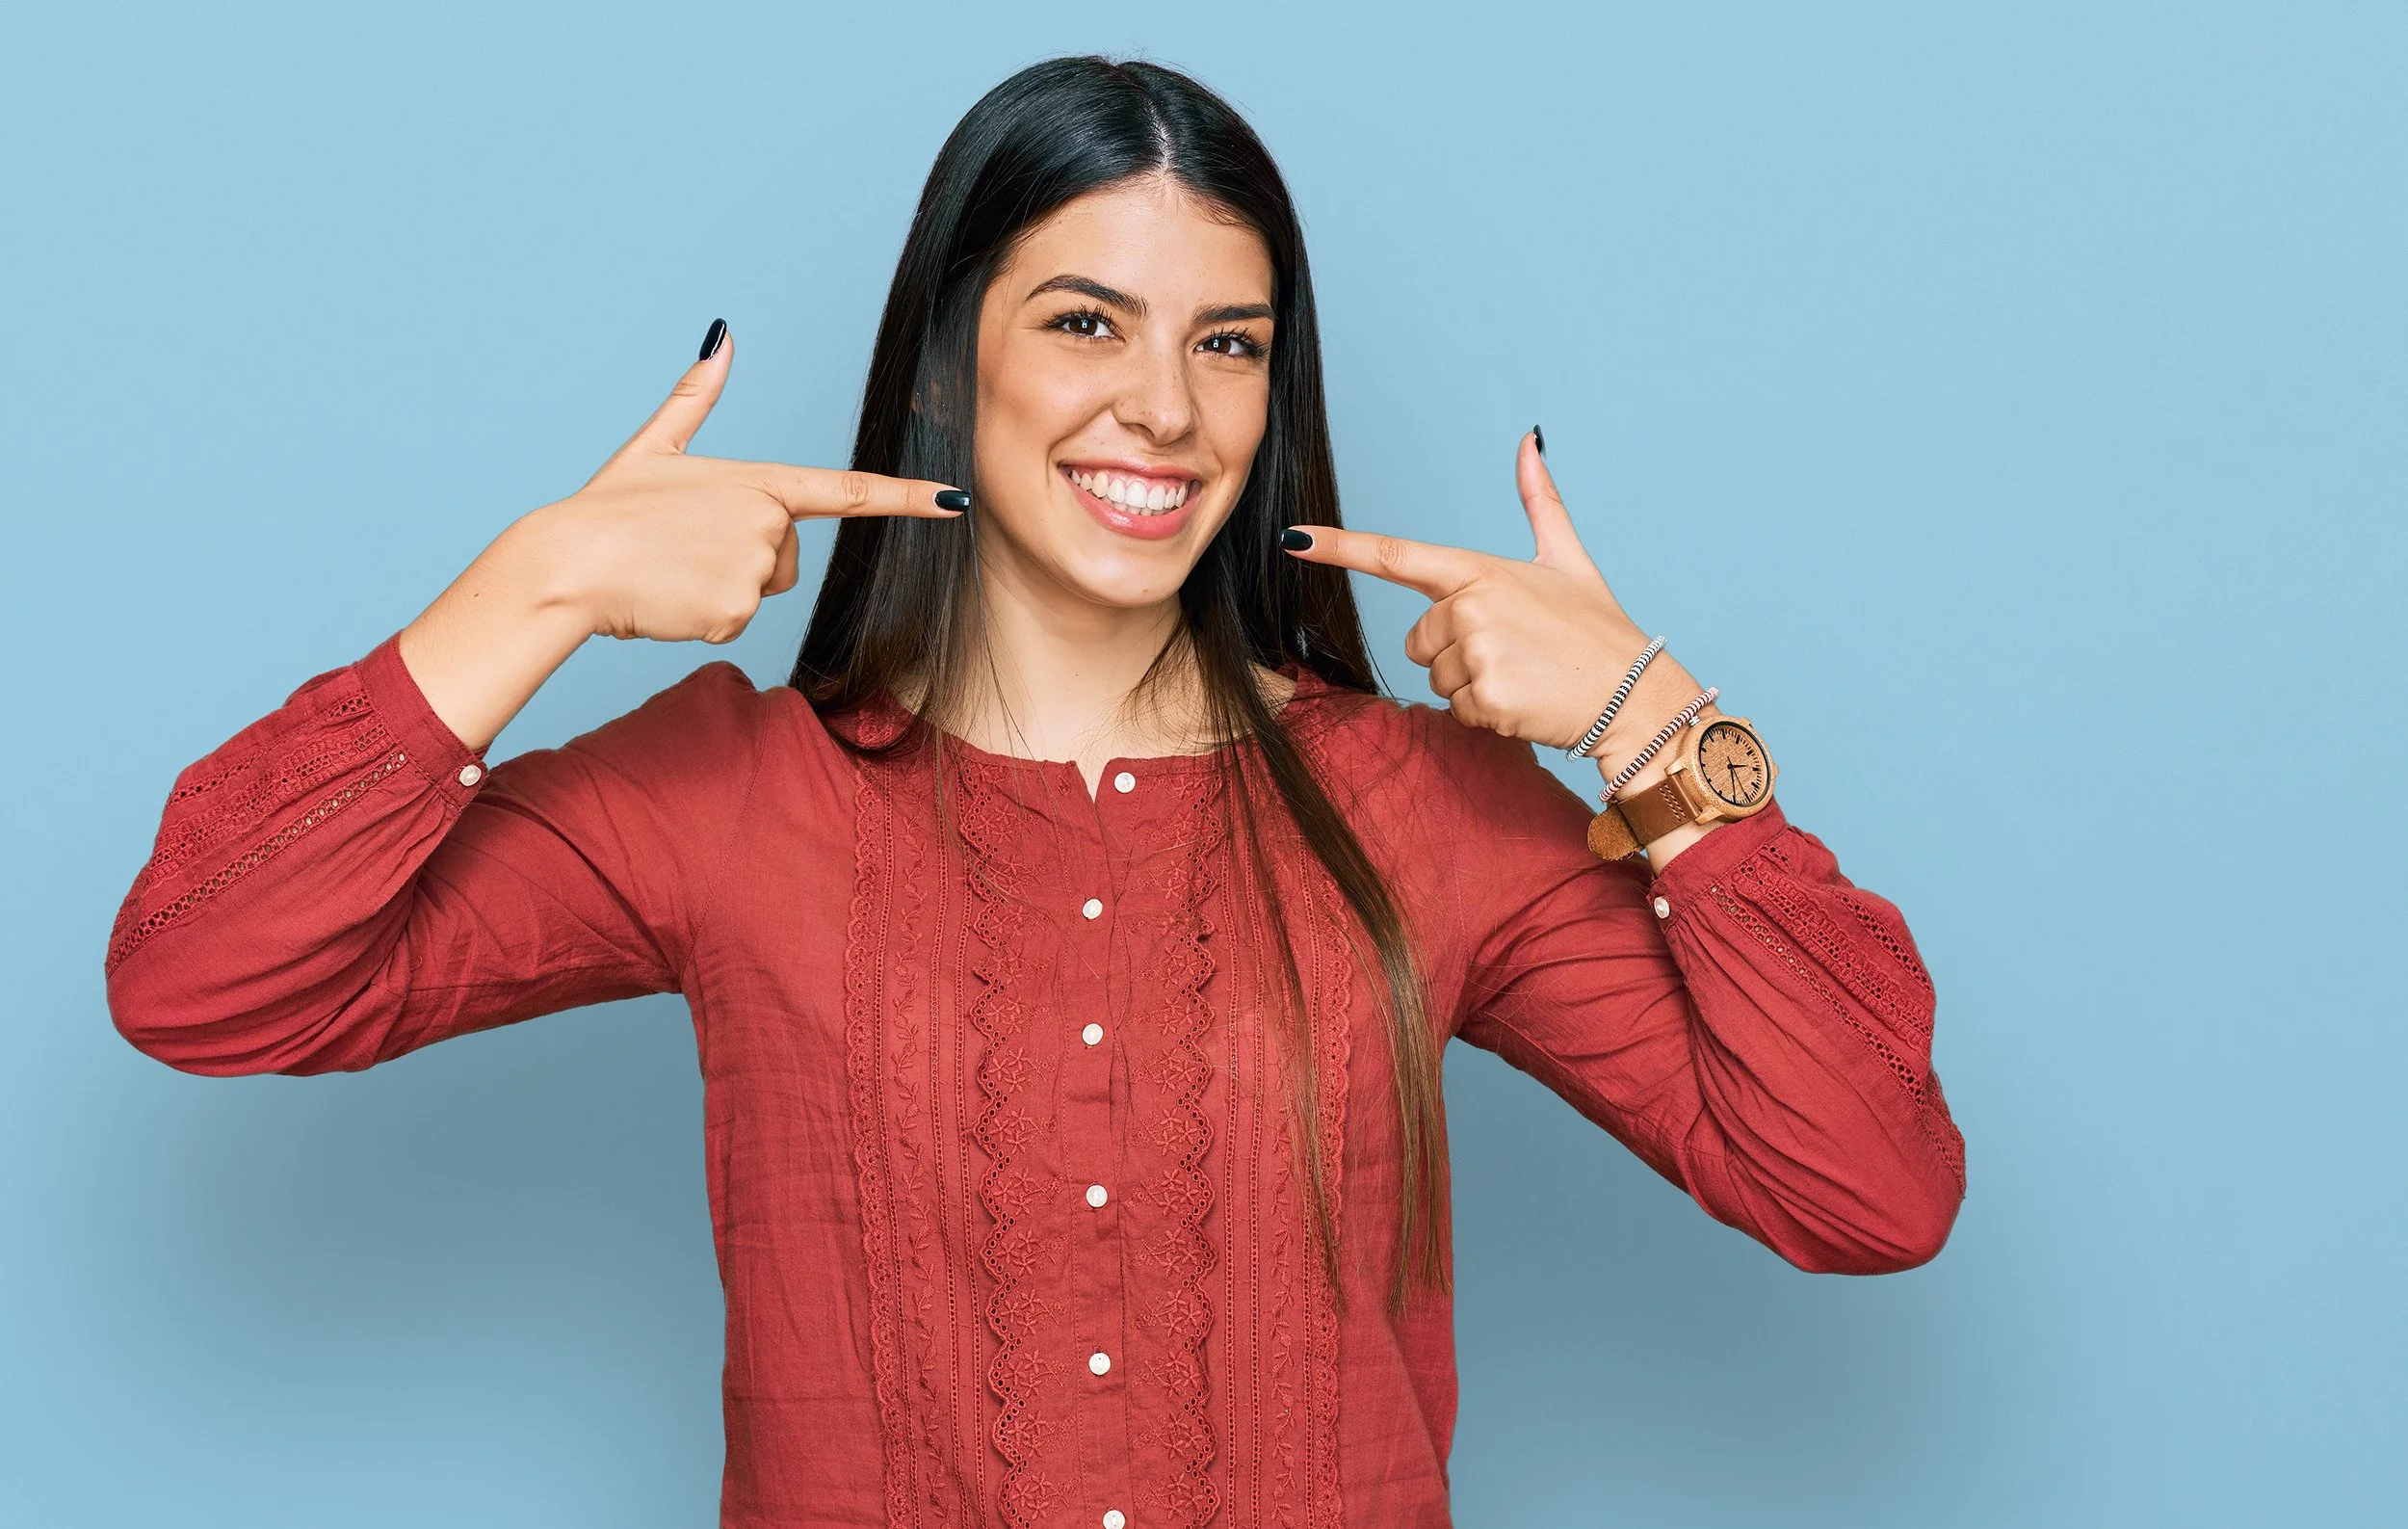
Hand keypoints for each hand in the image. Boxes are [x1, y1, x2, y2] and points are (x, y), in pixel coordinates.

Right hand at [514, 325, 965, 644]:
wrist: (566, 564)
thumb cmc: (607, 509)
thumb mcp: (654, 446)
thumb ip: (697, 395)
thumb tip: (723, 334)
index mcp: (757, 479)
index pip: (848, 490)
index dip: (906, 496)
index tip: (953, 500)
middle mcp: (766, 520)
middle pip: (786, 555)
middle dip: (742, 559)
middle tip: (685, 549)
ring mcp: (754, 566)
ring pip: (762, 590)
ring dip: (722, 588)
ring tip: (673, 570)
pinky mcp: (736, 610)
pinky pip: (736, 622)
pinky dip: (703, 618)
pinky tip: (670, 598)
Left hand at [1279, 431, 1708, 763]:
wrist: (1634, 694)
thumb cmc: (1597, 630)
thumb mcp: (1568, 559)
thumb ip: (1540, 501)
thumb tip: (1530, 440)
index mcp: (1481, 569)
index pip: (1396, 555)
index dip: (1339, 546)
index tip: (1294, 538)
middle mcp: (1472, 605)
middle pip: (1420, 640)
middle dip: (1456, 652)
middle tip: (1514, 651)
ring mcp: (1477, 652)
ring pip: (1436, 677)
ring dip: (1473, 683)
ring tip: (1523, 674)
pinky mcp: (1485, 697)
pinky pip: (1457, 710)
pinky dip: (1487, 712)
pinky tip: (1525, 700)